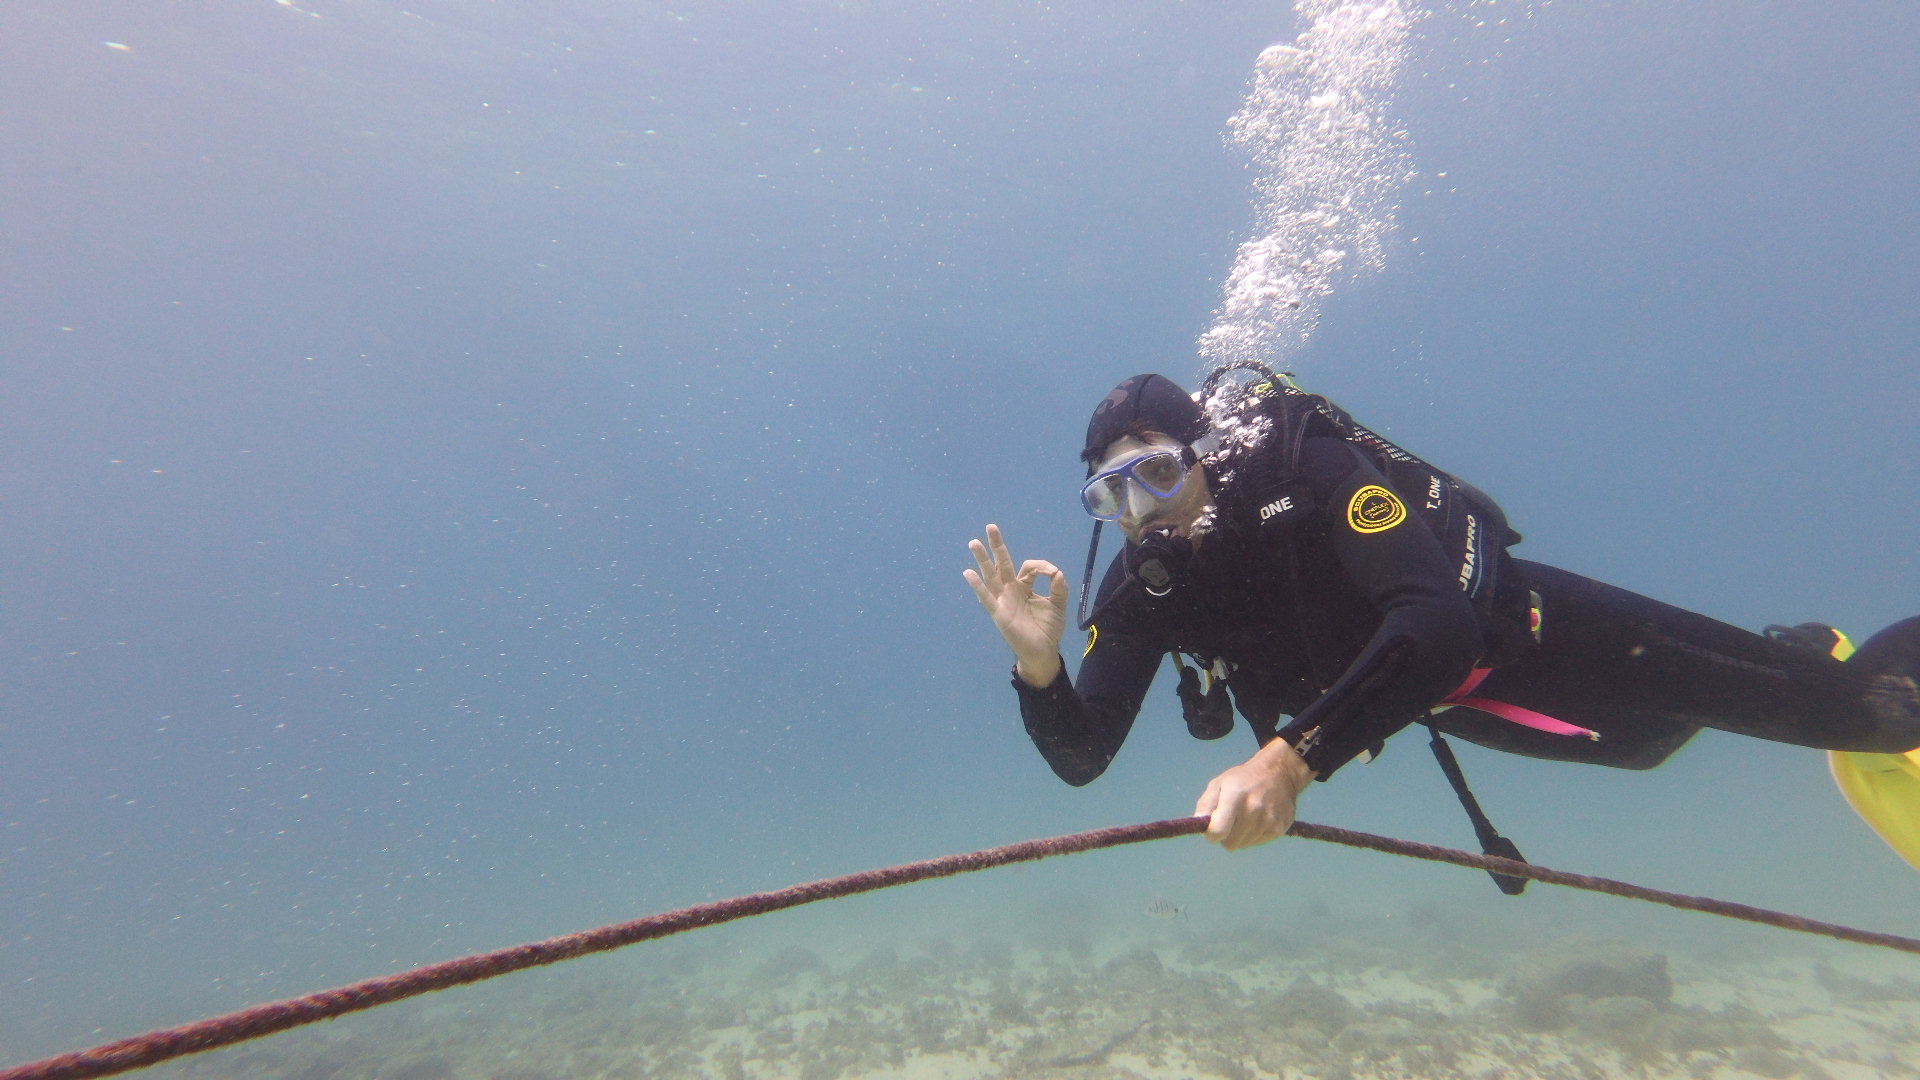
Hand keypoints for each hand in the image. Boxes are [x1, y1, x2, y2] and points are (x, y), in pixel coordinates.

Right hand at [964, 523, 1067, 685]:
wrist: (1043, 651)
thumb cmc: (1048, 629)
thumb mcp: (1058, 604)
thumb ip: (1059, 587)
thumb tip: (1056, 571)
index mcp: (1025, 587)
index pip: (1028, 568)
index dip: (1041, 566)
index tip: (1052, 573)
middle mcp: (1011, 590)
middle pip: (1002, 564)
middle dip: (997, 546)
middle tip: (991, 526)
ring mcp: (1003, 600)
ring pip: (991, 576)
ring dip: (983, 559)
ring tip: (974, 543)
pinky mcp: (999, 613)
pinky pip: (986, 597)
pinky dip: (977, 586)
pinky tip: (968, 573)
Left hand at [1194, 739, 1313, 850]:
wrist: (1279, 773)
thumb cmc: (1243, 780)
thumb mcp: (1219, 783)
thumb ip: (1206, 804)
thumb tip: (1198, 824)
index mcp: (1235, 795)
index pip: (1218, 830)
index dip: (1211, 835)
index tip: (1212, 829)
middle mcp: (1253, 808)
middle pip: (1230, 843)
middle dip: (1226, 834)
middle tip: (1231, 818)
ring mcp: (1269, 819)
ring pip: (1243, 845)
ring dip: (1241, 835)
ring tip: (1247, 815)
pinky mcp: (1279, 828)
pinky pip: (1257, 843)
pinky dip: (1254, 834)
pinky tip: (1259, 818)